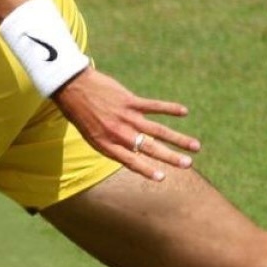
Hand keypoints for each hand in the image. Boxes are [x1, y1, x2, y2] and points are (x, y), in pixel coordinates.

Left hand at [53, 67, 198, 180]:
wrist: (71, 87)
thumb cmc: (81, 113)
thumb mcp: (91, 135)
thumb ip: (111, 145)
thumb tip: (132, 153)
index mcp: (107, 145)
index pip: (131, 161)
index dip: (147, 170)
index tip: (163, 178)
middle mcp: (119, 133)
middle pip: (150, 148)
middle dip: (171, 157)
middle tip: (188, 164)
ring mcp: (126, 117)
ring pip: (158, 130)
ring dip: (178, 138)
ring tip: (195, 146)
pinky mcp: (130, 101)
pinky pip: (154, 106)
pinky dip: (170, 109)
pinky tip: (184, 112)